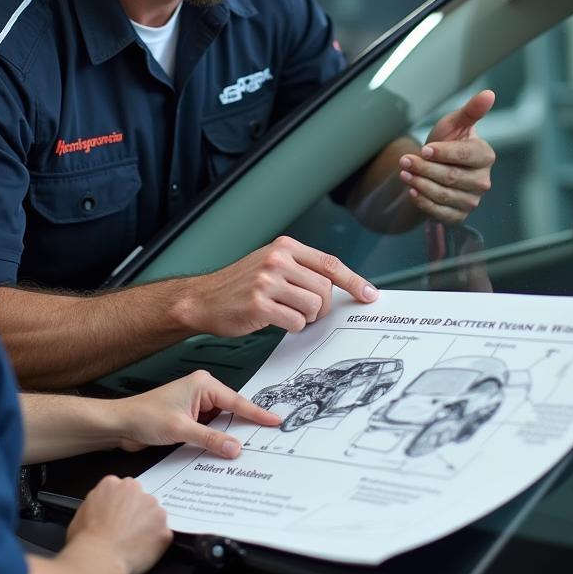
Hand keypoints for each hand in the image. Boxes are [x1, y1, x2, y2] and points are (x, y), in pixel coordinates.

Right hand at [66, 475, 171, 573]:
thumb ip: (98, 501)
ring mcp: (153, 508)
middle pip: (140, 498)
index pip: (122, 489)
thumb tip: (103, 508)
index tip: (118, 516)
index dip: (120, 505)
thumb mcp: (82, 511)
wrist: (98, 559)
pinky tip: (142, 552)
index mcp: (112, 484)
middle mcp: (135, 490)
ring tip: (133, 543)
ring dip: (148, 525)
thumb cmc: (86, 540)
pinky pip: (162, 534)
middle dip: (136, 512)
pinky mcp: (164, 529)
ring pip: (154, 514)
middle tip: (126, 530)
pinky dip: (155, 543)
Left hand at [115, 369, 281, 456]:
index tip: (274, 420)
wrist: (120, 425)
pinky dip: (216, 441)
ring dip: (228, 437)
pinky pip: (210, 431)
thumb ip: (210, 439)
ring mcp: (196, 407)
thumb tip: (235, 447)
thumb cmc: (143, 416)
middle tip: (265, 441)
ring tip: (247, 449)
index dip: (256, 413)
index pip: (236, 401)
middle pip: (231, 412)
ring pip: (222, 424)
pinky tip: (224, 452)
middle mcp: (201, 392)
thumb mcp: (180, 429)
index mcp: (202, 384)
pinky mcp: (190, 420)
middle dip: (244, 428)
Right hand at [180, 236, 377, 335]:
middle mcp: (278, 260)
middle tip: (305, 311)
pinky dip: (292, 327)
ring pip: (313, 306)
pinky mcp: (260, 304)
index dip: (354, 281)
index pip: (330, 263)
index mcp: (284, 247)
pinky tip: (274, 320)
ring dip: (306, 318)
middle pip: (325, 288)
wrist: (203, 299)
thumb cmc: (240, 285)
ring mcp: (268, 281)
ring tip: (286, 313)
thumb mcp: (270, 264)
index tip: (369, 294)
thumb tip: (337, 287)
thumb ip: (301, 269)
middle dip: (321, 306)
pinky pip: (296, 322)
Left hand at [399, 89, 495, 225]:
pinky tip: (412, 191)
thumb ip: (471, 111)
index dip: (443, 153)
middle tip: (405, 160)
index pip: (465, 155)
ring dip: (421, 184)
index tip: (424, 149)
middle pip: (452, 177)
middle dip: (425, 168)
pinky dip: (424, 203)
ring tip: (405, 173)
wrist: (435, 166)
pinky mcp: (459, 215)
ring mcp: (472, 200)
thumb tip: (489, 94)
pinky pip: (441, 213)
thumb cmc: (447, 142)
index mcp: (485, 156)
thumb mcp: (455, 124)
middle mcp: (482, 181)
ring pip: (444, 195)